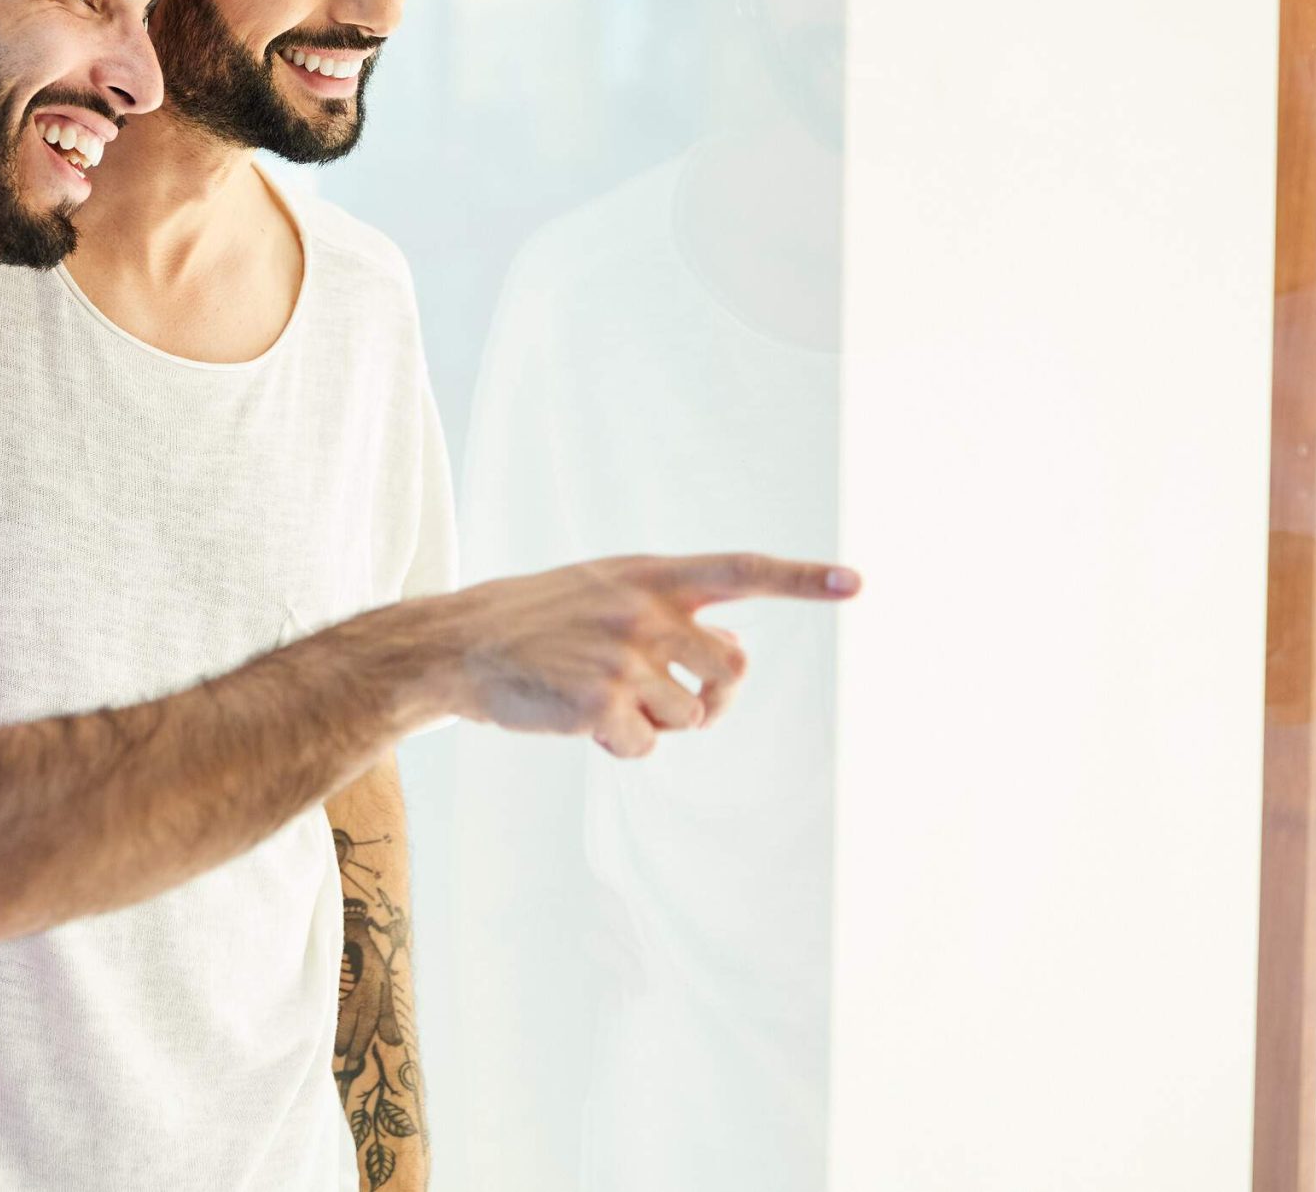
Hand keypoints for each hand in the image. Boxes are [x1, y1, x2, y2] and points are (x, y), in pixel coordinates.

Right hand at [428, 553, 858, 754]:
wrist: (458, 645)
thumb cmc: (536, 623)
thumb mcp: (602, 591)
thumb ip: (668, 612)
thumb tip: (736, 657)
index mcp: (649, 575)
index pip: (742, 570)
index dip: (802, 578)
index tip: (858, 580)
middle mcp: (645, 609)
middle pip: (732, 669)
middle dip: (711, 697)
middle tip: (664, 699)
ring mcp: (624, 655)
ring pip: (690, 717)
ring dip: (653, 722)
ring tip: (598, 699)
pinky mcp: (602, 702)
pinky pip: (646, 746)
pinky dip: (620, 745)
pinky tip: (578, 720)